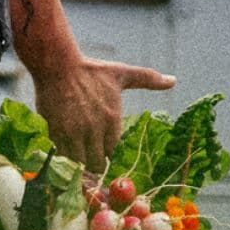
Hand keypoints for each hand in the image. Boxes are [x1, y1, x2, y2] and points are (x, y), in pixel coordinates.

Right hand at [33, 56, 175, 170]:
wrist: (57, 64)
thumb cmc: (90, 70)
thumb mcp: (121, 73)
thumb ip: (148, 79)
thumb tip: (173, 80)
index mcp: (112, 119)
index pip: (114, 152)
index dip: (110, 156)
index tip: (106, 156)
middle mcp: (94, 129)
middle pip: (96, 162)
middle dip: (95, 164)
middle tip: (91, 162)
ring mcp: (73, 132)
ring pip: (78, 162)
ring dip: (78, 162)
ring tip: (77, 160)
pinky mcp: (56, 131)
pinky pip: (62, 154)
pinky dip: (64, 156)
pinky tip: (64, 152)